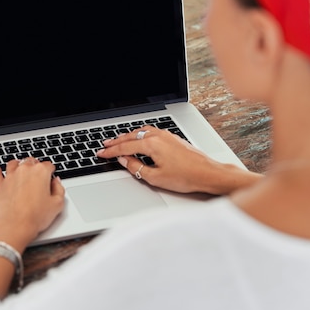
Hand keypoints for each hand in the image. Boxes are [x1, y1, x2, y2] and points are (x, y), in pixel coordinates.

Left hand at [0, 157, 64, 251]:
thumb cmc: (35, 217)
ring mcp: (10, 176)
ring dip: (18, 165)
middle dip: (35, 166)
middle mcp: (25, 170)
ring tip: (20, 170)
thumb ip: (59, 189)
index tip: (51, 176)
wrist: (15, 227)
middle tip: (38, 175)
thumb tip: (56, 182)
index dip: (51, 171)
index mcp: (41, 172)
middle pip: (31, 161)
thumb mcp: (58, 204)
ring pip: (14, 163)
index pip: (48, 165)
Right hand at [96, 126, 259, 194]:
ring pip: (140, 132)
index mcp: (151, 145)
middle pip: (131, 137)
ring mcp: (166, 135)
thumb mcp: (155, 178)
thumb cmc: (186, 177)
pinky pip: (150, 131)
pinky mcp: (172, 137)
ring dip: (127, 136)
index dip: (110, 151)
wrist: (208, 173)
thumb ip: (136, 168)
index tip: (101, 154)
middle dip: (116, 141)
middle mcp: (158, 136)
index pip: (124, 147)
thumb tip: (124, 161)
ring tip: (118, 141)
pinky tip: (138, 138)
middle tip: (104, 146)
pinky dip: (139, 134)